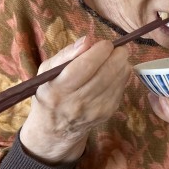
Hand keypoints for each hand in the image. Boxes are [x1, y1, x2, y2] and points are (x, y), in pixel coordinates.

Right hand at [20, 37, 132, 163]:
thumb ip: (66, 54)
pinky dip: (121, 76)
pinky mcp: (108, 113)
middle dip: (117, 55)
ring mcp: (95, 110)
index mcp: (59, 89)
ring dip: (122, 64)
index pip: (86, 65)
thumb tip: (87, 40)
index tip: (105, 43)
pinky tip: (114, 72)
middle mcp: (78, 102)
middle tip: (117, 47)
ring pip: (118, 80)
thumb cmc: (50, 92)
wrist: (57, 128)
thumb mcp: (47, 71)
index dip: (100, 51)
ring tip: (116, 57)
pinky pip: (121, 88)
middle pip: (107, 72)